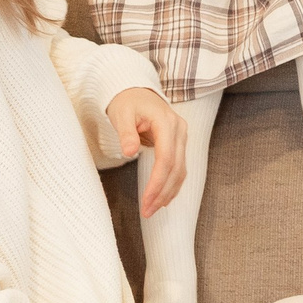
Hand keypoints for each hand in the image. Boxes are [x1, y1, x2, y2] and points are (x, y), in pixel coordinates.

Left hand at [106, 87, 186, 215]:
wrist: (135, 90)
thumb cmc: (126, 101)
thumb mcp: (121, 113)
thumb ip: (126, 133)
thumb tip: (129, 152)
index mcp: (166, 122)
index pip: (166, 158)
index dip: (157, 182)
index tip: (147, 200)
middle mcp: (179, 130)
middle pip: (176, 168)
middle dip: (163, 192)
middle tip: (148, 211)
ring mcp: (181, 136)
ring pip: (181, 170)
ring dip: (169, 192)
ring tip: (153, 209)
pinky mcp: (178, 142)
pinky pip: (179, 167)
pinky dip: (172, 184)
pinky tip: (163, 198)